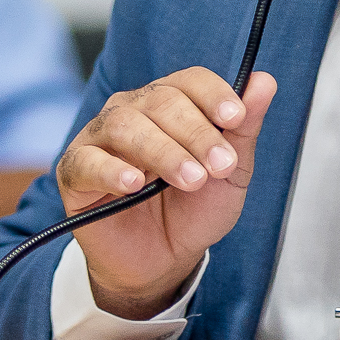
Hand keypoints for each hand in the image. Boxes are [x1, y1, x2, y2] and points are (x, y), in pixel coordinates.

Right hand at [56, 69, 275, 318]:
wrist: (164, 259)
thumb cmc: (194, 209)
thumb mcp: (231, 173)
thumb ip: (244, 129)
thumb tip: (264, 81)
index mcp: (170, 103)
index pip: (190, 81)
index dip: (213, 95)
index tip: (236, 118)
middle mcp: (132, 110)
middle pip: (161, 101)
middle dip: (196, 133)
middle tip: (219, 166)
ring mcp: (99, 138)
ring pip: (125, 125)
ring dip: (163, 151)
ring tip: (190, 180)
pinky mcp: (75, 171)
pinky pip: (86, 161)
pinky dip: (111, 170)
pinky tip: (134, 184)